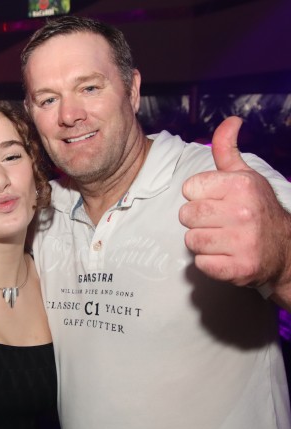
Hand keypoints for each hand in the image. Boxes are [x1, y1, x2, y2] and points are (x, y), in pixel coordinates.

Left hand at [179, 116, 290, 291]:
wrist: (284, 250)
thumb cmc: (256, 209)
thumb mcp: (245, 175)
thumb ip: (227, 150)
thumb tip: (231, 121)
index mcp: (241, 186)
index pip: (189, 188)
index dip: (198, 196)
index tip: (215, 201)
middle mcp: (243, 212)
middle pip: (186, 215)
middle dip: (197, 220)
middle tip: (217, 222)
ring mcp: (243, 242)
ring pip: (191, 240)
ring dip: (202, 241)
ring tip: (221, 239)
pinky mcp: (239, 268)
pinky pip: (201, 263)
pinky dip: (208, 262)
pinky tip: (224, 255)